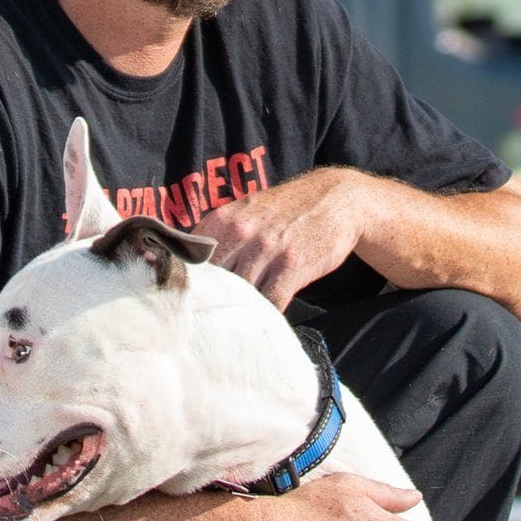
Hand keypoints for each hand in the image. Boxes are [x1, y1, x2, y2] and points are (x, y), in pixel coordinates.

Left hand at [202, 169, 372, 310]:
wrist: (335, 199)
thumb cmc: (285, 211)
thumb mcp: (245, 212)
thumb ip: (218, 236)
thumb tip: (186, 265)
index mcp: (223, 220)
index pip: (191, 261)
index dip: (189, 284)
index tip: (190, 299)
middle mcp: (242, 232)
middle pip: (213, 281)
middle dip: (212, 300)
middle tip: (213, 316)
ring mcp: (267, 250)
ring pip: (240, 294)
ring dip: (239, 310)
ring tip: (238, 320)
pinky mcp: (292, 267)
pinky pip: (270, 302)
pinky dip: (265, 314)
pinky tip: (263, 318)